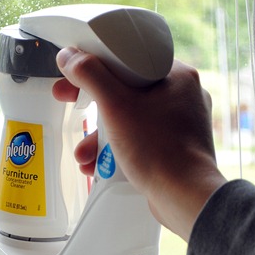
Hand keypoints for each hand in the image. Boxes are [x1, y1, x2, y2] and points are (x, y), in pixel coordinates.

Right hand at [53, 49, 226, 240]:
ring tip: (84, 154)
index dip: (96, 64)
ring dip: (101, 135)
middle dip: (93, 107)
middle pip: (126, 89)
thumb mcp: (115, 106)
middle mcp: (183, 96)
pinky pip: (139, 138)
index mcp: (177, 75)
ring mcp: (180, 123)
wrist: (184, 198)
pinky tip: (99, 165)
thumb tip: (70, 56)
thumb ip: (90, 76)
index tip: (75, 73)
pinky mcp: (175, 146)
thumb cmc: (159, 151)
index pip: (129, 58)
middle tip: (70, 104)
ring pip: (130, 117)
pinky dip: (118, 148)